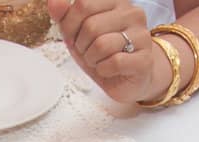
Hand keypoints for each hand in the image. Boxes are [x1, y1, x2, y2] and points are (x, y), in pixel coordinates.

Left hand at [48, 0, 164, 105]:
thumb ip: (65, 16)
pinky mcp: (144, 59)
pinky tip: (109, 69)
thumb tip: (53, 2)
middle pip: (91, 26)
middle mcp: (132, 12)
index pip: (82, 4)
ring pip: (102, 44)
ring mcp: (141, 35)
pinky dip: (103, 70)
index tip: (74, 36)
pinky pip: (114, 62)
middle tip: (88, 52)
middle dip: (81, 45)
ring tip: (98, 61)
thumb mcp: (78, 32)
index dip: (70, 25)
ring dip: (92, 59)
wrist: (127, 78)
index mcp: (115, 1)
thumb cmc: (101, 52)